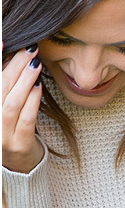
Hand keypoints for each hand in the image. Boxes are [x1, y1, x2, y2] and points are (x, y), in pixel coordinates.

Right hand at [2, 46, 43, 173]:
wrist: (18, 166)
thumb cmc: (11, 129)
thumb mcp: (4, 107)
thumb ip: (7, 86)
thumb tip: (16, 56)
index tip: (3, 42)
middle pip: (0, 89)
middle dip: (15, 66)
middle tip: (29, 50)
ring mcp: (1, 136)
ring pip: (11, 103)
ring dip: (25, 80)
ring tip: (36, 64)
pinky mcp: (19, 144)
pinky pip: (26, 120)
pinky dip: (33, 101)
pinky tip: (39, 87)